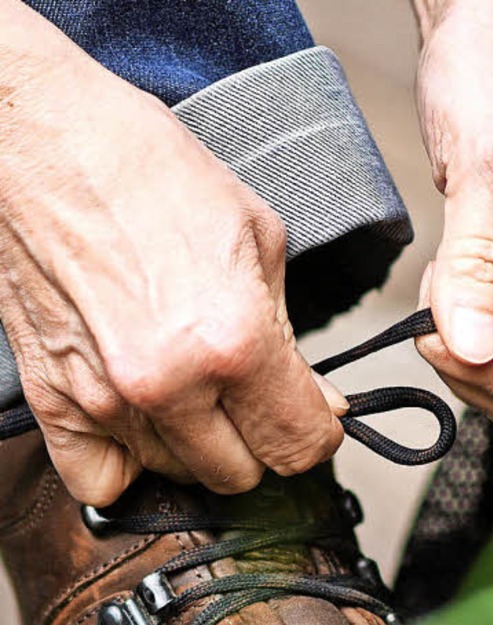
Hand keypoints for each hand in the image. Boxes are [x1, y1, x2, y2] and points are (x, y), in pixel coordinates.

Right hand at [0, 6, 344, 503]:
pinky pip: (100, 484)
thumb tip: (321, 404)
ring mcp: (105, 402)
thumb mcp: (255, 235)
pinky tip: (137, 423)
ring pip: (178, 477)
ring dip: (192, 444)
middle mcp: (168, 385)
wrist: (37, 138)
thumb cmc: (143, 168)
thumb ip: (291, 337)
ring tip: (183, 382)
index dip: (314, 430)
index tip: (306, 411)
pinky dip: (125, 465)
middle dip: (254, 439)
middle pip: (241, 475)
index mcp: (233, 341)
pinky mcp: (52, 404)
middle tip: (244, 393)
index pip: (300, 445)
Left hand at [413, 0, 492, 436]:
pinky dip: (470, 331)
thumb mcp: (481, 169)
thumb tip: (473, 349)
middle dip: (467, 362)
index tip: (438, 300)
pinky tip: (462, 280)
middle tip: (445, 292)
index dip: (465, 357)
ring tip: (455, 275)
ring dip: (465, 348)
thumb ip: (476, 267)